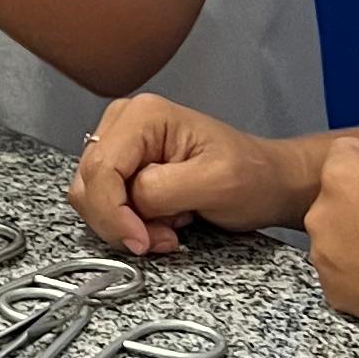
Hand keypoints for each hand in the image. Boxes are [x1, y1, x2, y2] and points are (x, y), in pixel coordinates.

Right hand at [67, 96, 319, 255]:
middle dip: (121, 221)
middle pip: (89, 184)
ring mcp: (120, 143)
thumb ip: (161, 191)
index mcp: (144, 115)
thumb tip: (128, 206)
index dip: (113, 213)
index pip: (101, 170)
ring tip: (169, 227)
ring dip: (125, 224)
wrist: (269, 181)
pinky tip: (163, 222)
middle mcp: (123, 122)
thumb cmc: (252, 177)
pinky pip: (104, 203)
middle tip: (165, 236)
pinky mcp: (123, 166)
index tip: (142, 242)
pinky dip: (128, 222)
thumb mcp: (214, 183)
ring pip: (91, 197)